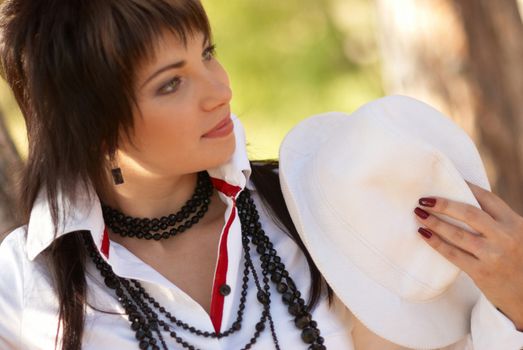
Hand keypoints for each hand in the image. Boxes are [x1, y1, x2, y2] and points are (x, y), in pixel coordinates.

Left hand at [413, 180, 522, 330]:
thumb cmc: (515, 260)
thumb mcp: (515, 235)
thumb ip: (495, 221)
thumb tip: (460, 200)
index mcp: (515, 223)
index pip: (488, 199)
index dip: (466, 187)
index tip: (447, 179)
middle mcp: (505, 237)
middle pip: (469, 214)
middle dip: (444, 204)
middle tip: (424, 199)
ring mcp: (493, 255)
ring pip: (458, 234)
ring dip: (435, 222)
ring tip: (419, 213)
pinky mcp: (482, 272)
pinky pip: (453, 254)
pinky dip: (436, 242)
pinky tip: (423, 234)